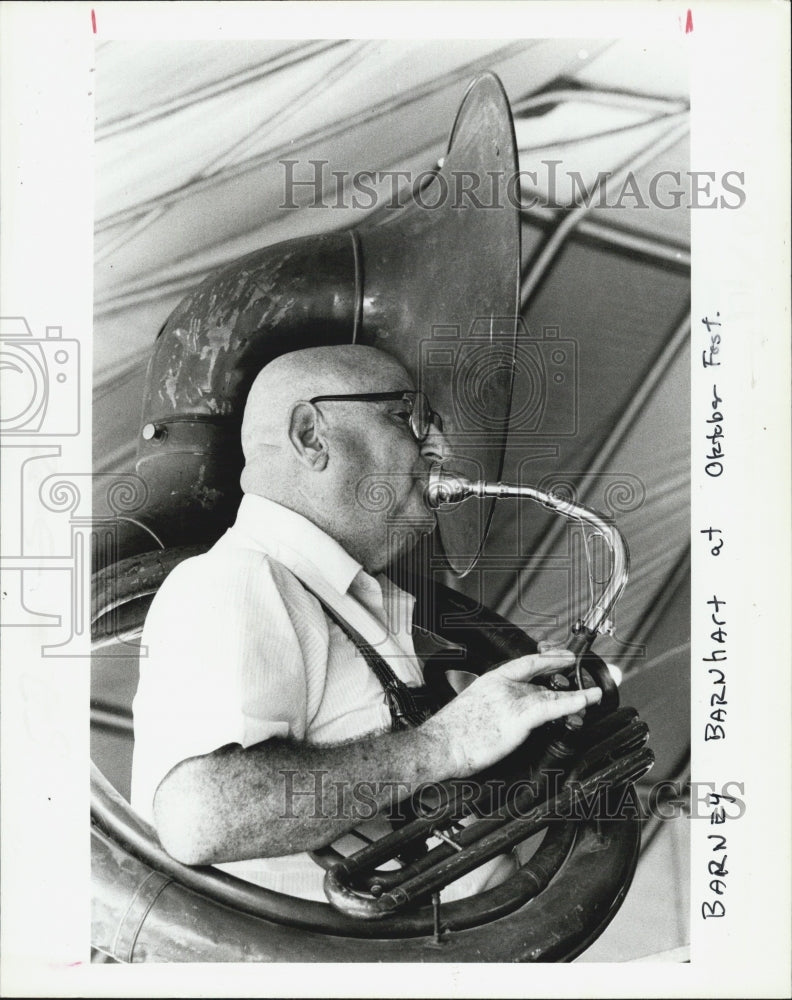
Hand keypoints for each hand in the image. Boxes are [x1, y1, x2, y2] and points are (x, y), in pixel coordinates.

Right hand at [426, 649, 600, 776]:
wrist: (438, 746)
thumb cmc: (450, 734)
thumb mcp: (472, 710)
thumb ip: (492, 707)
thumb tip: (504, 716)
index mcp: (490, 681)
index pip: (524, 663)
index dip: (546, 657)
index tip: (560, 655)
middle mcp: (502, 684)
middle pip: (540, 672)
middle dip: (563, 667)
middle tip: (579, 665)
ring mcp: (511, 699)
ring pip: (550, 691)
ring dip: (575, 691)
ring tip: (593, 691)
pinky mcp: (518, 717)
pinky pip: (552, 706)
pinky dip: (572, 702)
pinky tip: (585, 701)